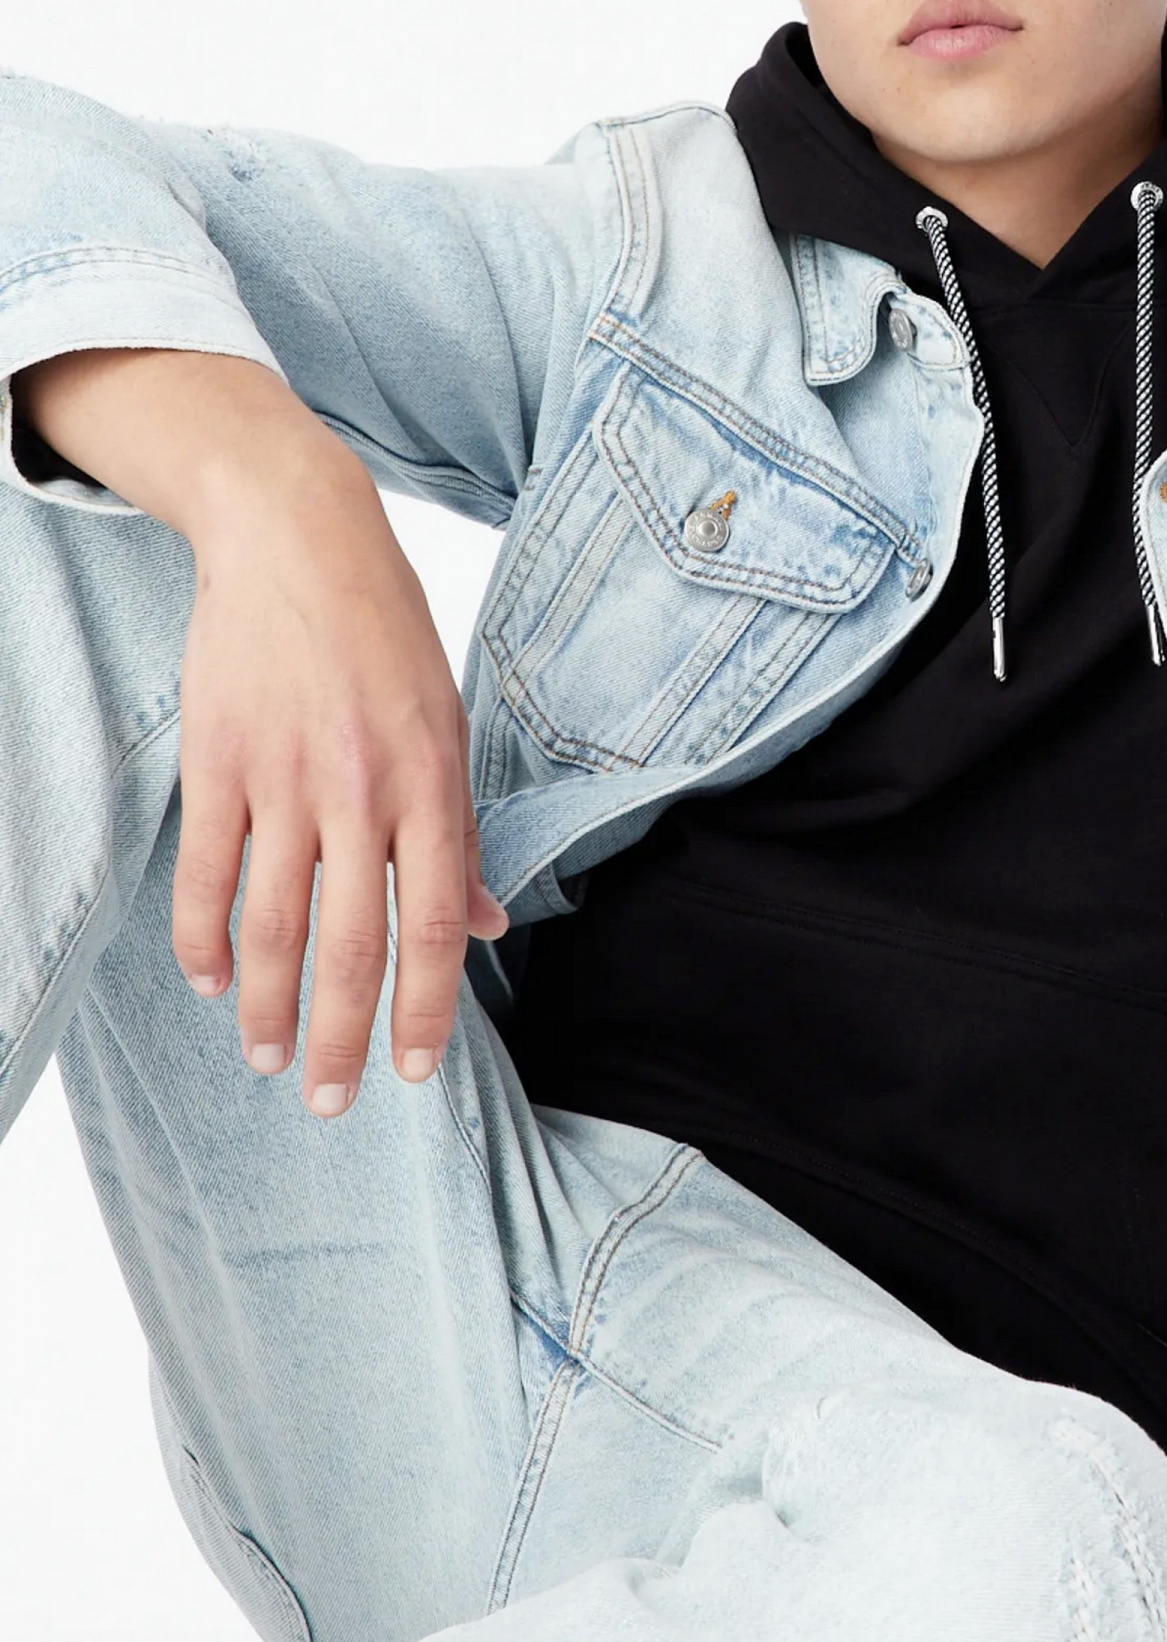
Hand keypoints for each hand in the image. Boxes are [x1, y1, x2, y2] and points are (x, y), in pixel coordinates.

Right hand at [16, 346, 510, 1111]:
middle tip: (329, 1103)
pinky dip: (204, 939)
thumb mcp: (449, 723)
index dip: (427, 1011)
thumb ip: (459, 834)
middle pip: (349, 945)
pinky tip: (210, 983)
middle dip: (340, 1038)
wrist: (298, 537)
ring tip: (265, 1059)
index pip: (433, 928)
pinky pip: (209, 872)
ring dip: (266, 1007)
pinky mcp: (218, 761)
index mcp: (432, 784)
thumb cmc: (386, 633)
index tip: (417, 1073)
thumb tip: (486, 924)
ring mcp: (284, 778)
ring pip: (272, 925)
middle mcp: (362, 790)